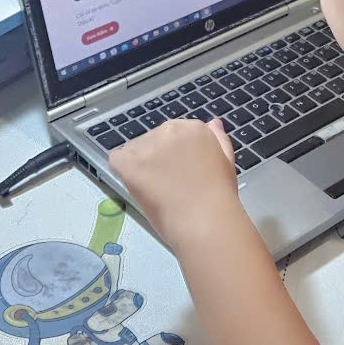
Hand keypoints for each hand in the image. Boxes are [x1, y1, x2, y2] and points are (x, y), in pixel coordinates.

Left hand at [108, 118, 241, 250]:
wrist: (205, 221)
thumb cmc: (219, 196)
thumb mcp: (226, 161)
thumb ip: (218, 139)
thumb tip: (214, 123)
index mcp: (194, 128)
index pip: (173, 134)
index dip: (174, 156)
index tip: (180, 173)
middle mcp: (170, 129)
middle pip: (153, 140)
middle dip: (156, 158)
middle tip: (169, 184)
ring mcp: (148, 145)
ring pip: (134, 150)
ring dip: (140, 166)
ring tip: (156, 190)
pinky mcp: (130, 162)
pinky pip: (117, 160)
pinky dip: (122, 172)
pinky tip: (137, 186)